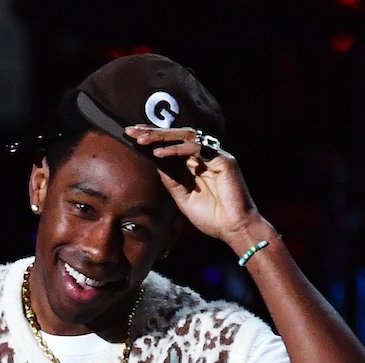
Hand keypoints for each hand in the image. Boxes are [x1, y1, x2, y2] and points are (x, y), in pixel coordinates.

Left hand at [124, 124, 264, 249]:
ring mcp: (214, 155)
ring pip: (186, 136)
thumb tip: (155, 163)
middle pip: (177, 135)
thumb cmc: (212, 217)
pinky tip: (160, 154)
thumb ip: (171, 180)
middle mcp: (205, 155)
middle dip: (152, 132)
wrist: (233, 229)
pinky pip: (197, 149)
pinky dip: (177, 150)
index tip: (131, 135)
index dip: (152, 138)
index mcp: (195, 164)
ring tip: (142, 140)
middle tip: (131, 130)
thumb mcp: (183, 198)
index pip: (172, 144)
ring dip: (162, 136)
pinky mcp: (223, 159)